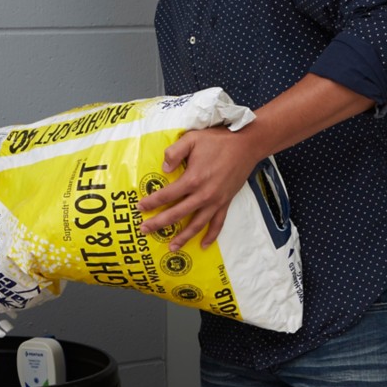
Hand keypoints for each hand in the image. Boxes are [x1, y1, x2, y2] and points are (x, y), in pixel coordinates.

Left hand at [137, 127, 261, 250]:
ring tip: (171, 248)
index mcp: (192, 179)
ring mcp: (216, 201)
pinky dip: (211, 235)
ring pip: (197, 224)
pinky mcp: (226, 202)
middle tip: (144, 230)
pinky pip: (218, 223)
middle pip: (177, 214)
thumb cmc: (218, 140)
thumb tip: (163, 169)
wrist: (247, 145)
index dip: (151, 202)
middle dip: (159, 223)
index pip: (166, 195)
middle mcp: (203, 195)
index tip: (140, 207)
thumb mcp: (192, 139)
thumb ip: (174, 152)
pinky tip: (204, 245)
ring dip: (183, 237)